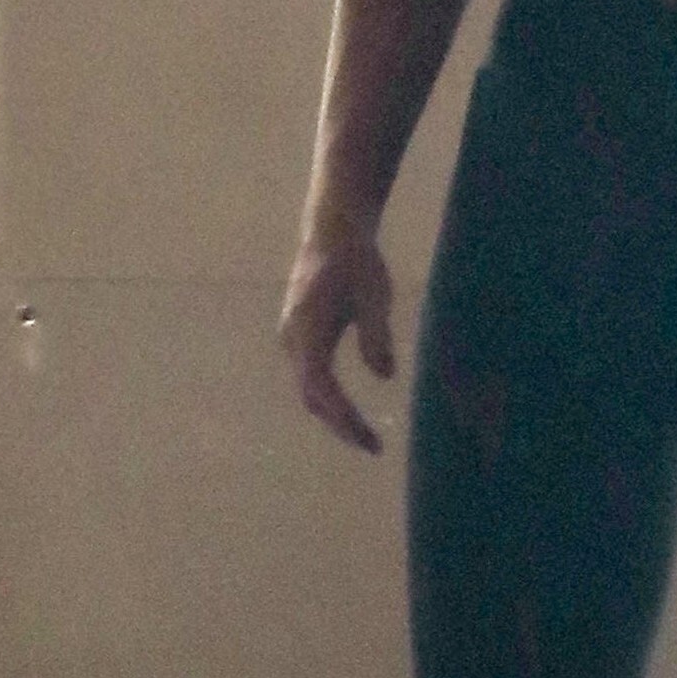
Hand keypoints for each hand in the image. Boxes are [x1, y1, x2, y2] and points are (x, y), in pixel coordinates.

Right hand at [277, 228, 397, 455]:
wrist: (333, 232)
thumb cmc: (357, 261)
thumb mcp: (374, 296)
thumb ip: (377, 335)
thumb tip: (385, 375)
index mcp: (307, 332)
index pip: (322, 391)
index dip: (345, 420)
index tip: (371, 441)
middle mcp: (292, 340)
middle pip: (312, 397)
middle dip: (340, 425)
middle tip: (373, 446)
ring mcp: (291, 337)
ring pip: (309, 388)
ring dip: (333, 414)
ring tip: (363, 434)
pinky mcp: (297, 334)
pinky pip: (310, 376)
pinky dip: (328, 397)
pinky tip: (348, 408)